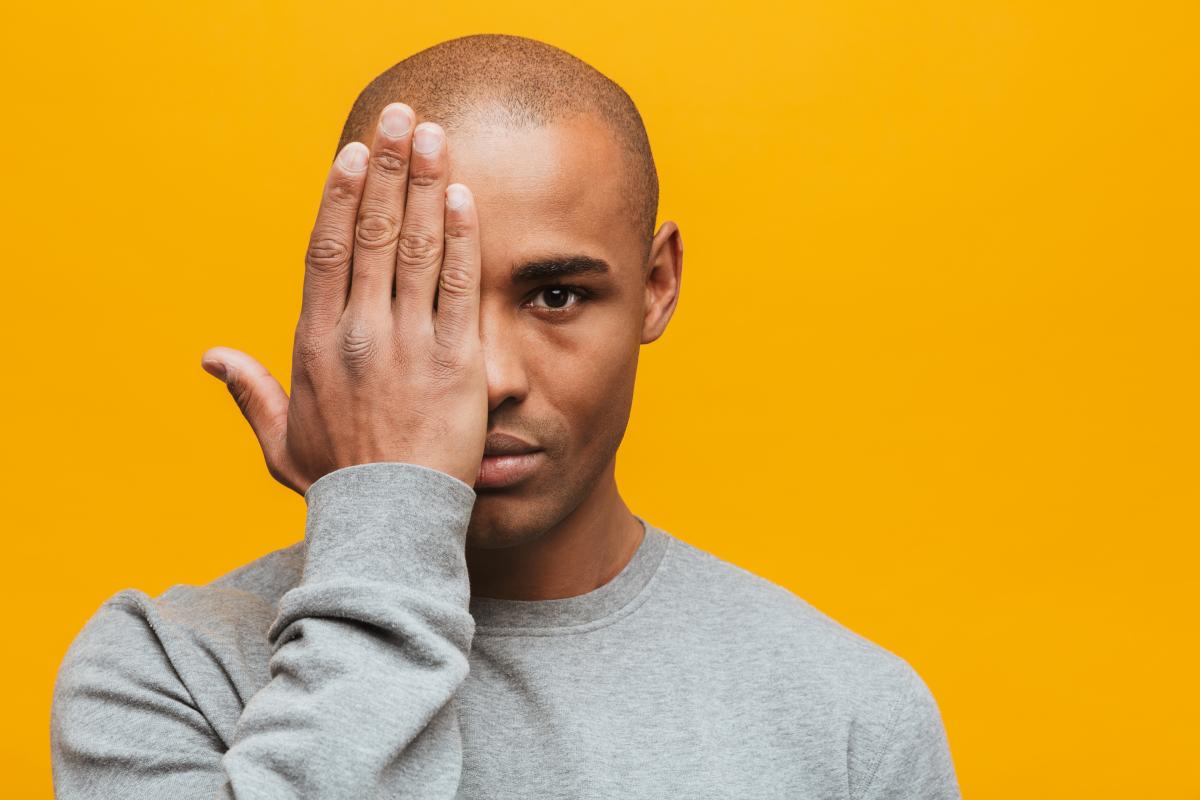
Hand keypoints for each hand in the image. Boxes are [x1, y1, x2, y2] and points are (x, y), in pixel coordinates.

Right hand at [201, 102, 486, 494]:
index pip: (326, 253)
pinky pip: (458, 288)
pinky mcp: (455, 362)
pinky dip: (462, 240)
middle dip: (388, 169)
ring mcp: (408, 344)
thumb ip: (251, 394)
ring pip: (415, 249)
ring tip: (434, 138)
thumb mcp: (281, 442)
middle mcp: (358, 333)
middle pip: (372, 234)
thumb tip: (212, 357)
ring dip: (426, 187)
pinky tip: (465, 198)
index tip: (353, 155)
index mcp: (315, 344)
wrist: (391, 523)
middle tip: (402, 118)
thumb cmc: (339, 484)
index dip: (341, 198)